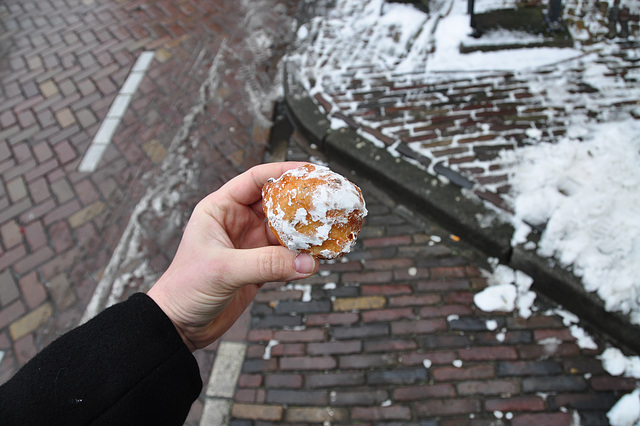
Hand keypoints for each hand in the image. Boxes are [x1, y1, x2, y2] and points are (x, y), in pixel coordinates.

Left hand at [148, 162, 318, 350]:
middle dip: (302, 202)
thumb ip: (266, 264)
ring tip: (329, 230)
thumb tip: (306, 261)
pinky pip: (287, 256)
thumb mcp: (224, 269)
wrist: (179, 326)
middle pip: (277, 203)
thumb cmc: (185, 289)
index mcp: (220, 208)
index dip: (283, 172)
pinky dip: (303, 256)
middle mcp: (237, 222)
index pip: (255, 179)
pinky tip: (318, 257)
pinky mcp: (259, 267)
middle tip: (328, 201)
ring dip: (305, 232)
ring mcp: (250, 244)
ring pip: (286, 231)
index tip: (310, 171)